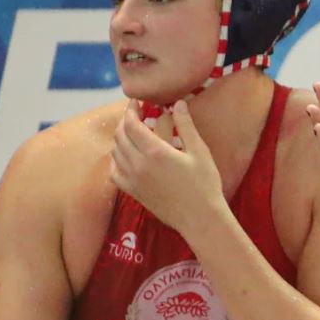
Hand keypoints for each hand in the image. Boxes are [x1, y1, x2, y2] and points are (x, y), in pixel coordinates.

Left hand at [110, 100, 223, 234]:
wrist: (199, 218)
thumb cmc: (204, 184)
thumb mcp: (200, 152)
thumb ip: (186, 126)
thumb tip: (178, 103)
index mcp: (155, 152)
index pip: (132, 124)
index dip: (131, 110)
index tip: (136, 102)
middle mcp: (138, 164)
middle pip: (120, 136)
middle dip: (124, 121)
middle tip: (135, 114)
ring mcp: (133, 179)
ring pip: (115, 152)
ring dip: (120, 138)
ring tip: (132, 132)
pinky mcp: (133, 192)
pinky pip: (114, 172)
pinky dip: (116, 160)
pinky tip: (125, 157)